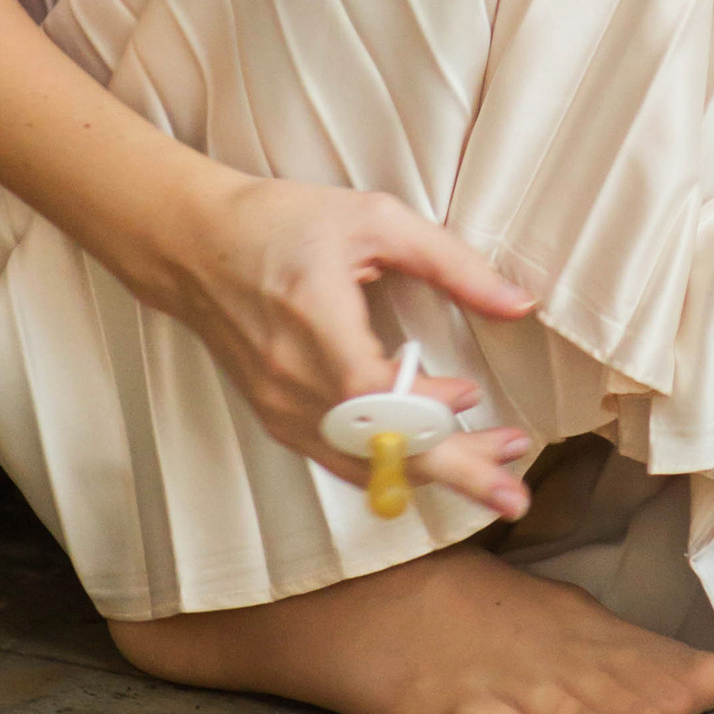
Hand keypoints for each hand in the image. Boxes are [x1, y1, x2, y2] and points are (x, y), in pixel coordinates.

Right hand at [160, 175, 541, 516]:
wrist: (194, 246)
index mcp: (316, 324)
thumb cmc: (282, 222)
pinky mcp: (278, 420)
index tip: (476, 397)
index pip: (380, 396)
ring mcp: (281, 410)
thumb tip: (519, 304)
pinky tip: (429, 458)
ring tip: (490, 477)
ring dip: (430, 474)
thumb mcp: (374, 219)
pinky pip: (341, 460)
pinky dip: (389, 465)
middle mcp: (293, 381)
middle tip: (515, 494)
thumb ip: (451, 262)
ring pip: (366, 466)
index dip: (432, 410)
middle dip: (456, 474)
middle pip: (381, 450)